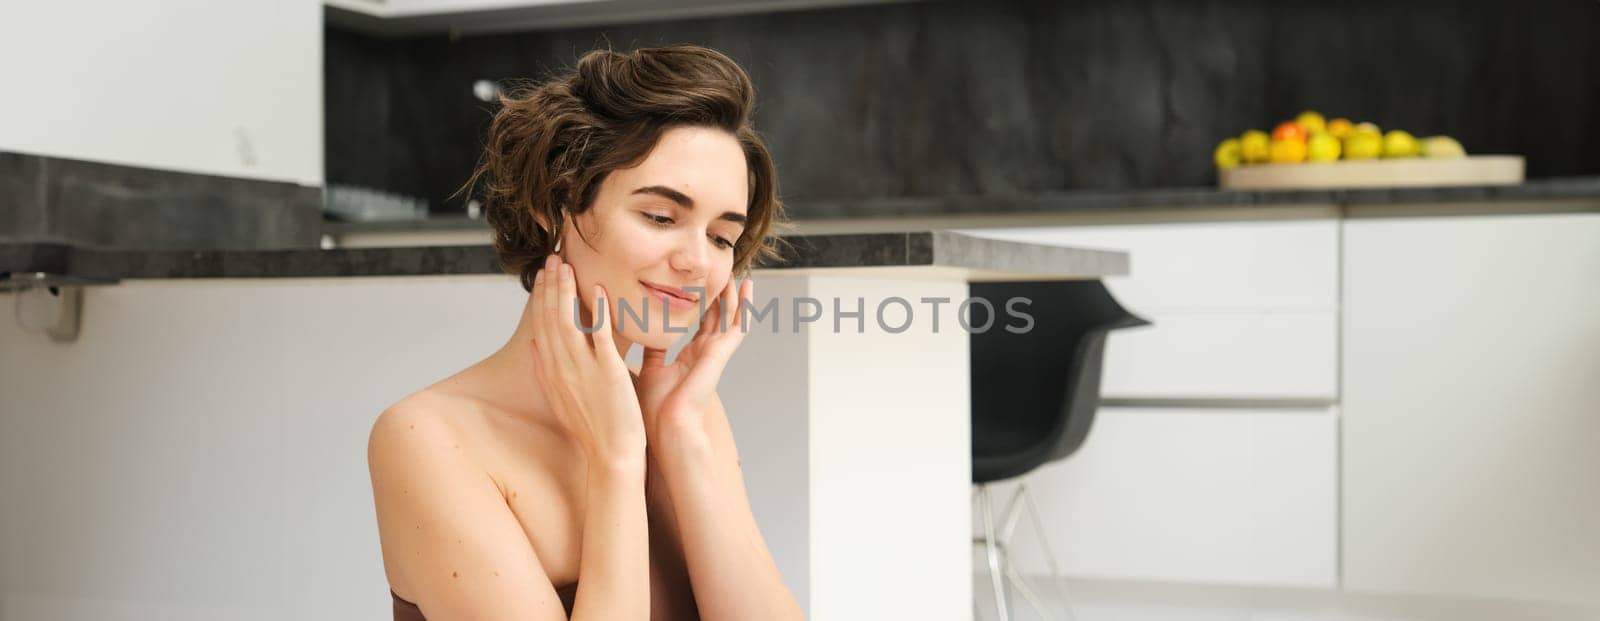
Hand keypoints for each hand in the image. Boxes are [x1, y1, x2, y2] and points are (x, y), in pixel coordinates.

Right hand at [528, 254, 644, 461]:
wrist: (610, 455)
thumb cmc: (592, 429)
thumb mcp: (560, 400)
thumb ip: (546, 372)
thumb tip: (534, 347)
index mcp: (552, 372)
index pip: (541, 326)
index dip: (541, 298)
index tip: (544, 276)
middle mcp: (562, 368)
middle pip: (550, 319)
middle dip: (550, 287)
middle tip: (552, 259)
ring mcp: (583, 370)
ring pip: (568, 322)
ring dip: (566, 292)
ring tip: (567, 266)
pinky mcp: (608, 373)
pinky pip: (600, 336)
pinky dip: (598, 312)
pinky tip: (598, 291)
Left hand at [635, 277, 753, 442]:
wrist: (667, 424)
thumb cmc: (655, 406)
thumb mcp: (650, 368)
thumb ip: (652, 348)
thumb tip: (643, 329)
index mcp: (690, 356)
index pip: (701, 324)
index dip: (703, 303)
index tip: (701, 285)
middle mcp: (706, 352)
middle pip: (719, 317)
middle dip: (721, 295)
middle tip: (723, 271)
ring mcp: (717, 352)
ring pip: (731, 317)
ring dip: (734, 295)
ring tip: (737, 273)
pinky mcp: (722, 353)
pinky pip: (738, 324)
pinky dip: (744, 306)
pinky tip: (747, 287)